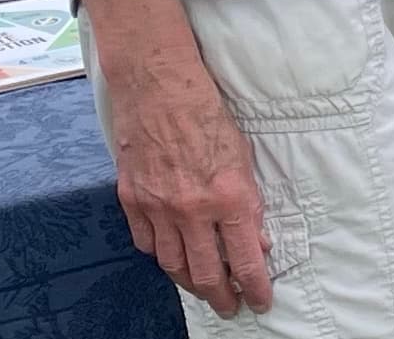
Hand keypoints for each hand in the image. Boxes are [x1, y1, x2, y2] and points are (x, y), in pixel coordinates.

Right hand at [108, 46, 272, 317]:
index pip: (244, 259)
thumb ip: (247, 203)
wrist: (159, 86)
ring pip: (173, 265)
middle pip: (204, 273)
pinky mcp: (132, 200)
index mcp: (227, 196)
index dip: (255, 286)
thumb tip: (255, 243)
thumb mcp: (244, 156)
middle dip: (221, 296)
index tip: (260, 300)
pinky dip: (161, 254)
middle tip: (231, 306)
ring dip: (191, 282)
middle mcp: (191, 210)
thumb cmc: (209, 112)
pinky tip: (172, 256)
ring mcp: (157, 208)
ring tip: (205, 289)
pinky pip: (146, 243)